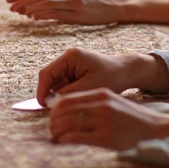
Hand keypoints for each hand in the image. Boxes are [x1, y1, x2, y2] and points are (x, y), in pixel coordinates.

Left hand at [6, 0, 132, 24]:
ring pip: (46, 2)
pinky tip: (33, 17)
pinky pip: (56, 13)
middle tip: (10, 7)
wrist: (117, 5)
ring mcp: (75, 0)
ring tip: (19, 13)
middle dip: (23, 0)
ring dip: (30, 8)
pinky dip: (42, 15)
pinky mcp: (79, 13)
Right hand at [35, 47, 167, 103]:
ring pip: (56, 83)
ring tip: (73, 103)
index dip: (42, 90)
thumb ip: (69, 94)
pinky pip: (64, 85)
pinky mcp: (74, 72)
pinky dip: (66, 94)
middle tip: (56, 110)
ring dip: (60, 94)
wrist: (126, 72)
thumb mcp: (90, 87)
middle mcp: (68, 58)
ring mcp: (70, 65)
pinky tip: (77, 99)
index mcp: (70, 56)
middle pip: (50, 78)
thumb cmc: (111, 77)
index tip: (42, 105)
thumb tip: (50, 102)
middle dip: (51, 93)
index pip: (47, 73)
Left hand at [48, 88, 168, 149]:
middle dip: (53, 120)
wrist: (155, 128)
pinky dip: (65, 139)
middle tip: (51, 129)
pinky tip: (63, 141)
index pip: (68, 98)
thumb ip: (92, 103)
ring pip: (68, 123)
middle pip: (65, 110)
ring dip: (57, 131)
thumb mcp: (112, 102)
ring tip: (55, 137)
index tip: (53, 117)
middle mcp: (101, 105)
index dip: (55, 108)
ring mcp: (103, 121)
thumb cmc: (131, 118)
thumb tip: (68, 111)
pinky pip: (76, 136)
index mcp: (100, 94)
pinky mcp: (105, 137)